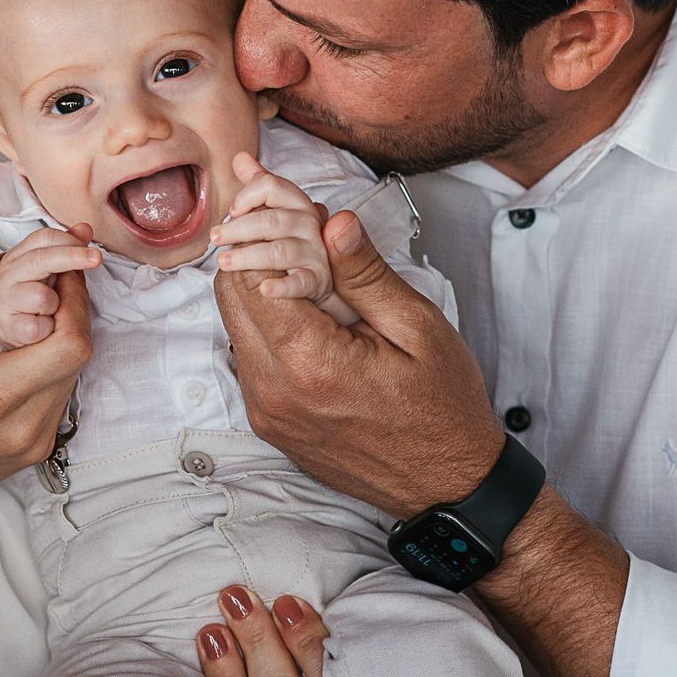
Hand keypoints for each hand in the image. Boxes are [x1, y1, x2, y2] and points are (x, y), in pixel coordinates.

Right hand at [0, 223, 100, 350]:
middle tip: (96, 258)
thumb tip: (85, 228)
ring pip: (42, 296)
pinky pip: (39, 325)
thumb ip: (67, 248)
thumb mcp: (48, 268)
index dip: (70, 241)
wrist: (5, 328)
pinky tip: (43, 325)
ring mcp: (6, 300)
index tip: (91, 249)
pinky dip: (47, 327)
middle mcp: (8, 275)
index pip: (44, 238)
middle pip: (41, 259)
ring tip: (49, 309)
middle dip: (73, 256)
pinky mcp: (9, 327)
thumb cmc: (30, 295)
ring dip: (55, 305)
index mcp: (19, 256)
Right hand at [0, 251, 92, 514]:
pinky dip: (48, 363)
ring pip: (73, 374)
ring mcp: (34, 443)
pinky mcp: (35, 449)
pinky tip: (19, 350)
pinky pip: (58, 394)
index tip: (62, 270)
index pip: (71, 343)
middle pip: (78, 355)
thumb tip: (5, 258)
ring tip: (28, 314)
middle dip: (69, 309)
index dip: (75, 298)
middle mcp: (24, 428)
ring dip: (60, 336)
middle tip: (48, 281)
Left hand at [211, 154, 350, 322]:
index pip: (272, 187)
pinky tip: (265, 289)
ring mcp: (315, 254)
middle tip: (215, 237)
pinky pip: (301, 283)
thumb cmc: (294, 239)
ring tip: (224, 262)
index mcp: (297, 204)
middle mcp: (309, 225)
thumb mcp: (281, 209)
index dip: (248, 195)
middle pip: (271, 219)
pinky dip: (283, 286)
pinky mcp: (318, 281)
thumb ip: (261, 185)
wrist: (326, 275)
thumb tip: (240, 158)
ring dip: (248, 256)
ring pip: (279, 251)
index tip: (232, 210)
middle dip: (238, 228)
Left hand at [214, 209, 505, 519]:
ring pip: (233, 324)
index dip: (258, 226)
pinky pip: (247, 355)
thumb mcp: (418, 330)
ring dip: (253, 281)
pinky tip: (300, 302)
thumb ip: (366, 274)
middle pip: (229, 295)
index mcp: (311, 364)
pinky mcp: (268, 421)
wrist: (446, 484)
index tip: (270, 191)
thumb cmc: (442, 409)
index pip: (252, 276)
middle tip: (277, 212)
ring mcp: (266, 411)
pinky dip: (264, 319)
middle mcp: (274, 391)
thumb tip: (332, 222)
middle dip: (248, 245)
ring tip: (295, 253)